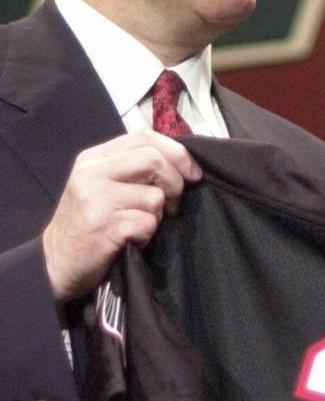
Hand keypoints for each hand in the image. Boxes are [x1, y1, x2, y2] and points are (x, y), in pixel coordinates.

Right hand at [42, 132, 201, 301]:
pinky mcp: (103, 226)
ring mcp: (96, 199)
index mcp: (94, 158)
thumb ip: (133, 168)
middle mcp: (92, 173)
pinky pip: (148, 223)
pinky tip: (132, 240)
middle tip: (172, 204)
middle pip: (153, 160)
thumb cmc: (88, 225)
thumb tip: (183, 163)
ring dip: (159, 215)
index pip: (144, 136)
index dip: (177, 152)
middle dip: (175, 183)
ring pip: (154, 196)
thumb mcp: (102, 186)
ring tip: (140, 225)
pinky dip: (148, 234)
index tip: (193, 172)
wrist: (55, 264)